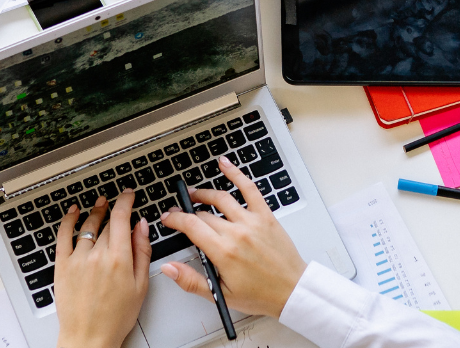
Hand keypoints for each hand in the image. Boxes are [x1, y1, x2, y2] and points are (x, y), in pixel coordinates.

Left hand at [55, 191, 150, 347]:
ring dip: (95, 213)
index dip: (126, 201)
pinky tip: (72, 212)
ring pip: (87, 226)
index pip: (122, 218)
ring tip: (99, 205)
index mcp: (119, 259)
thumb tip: (142, 228)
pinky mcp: (62, 265)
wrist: (88, 336)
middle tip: (118, 204)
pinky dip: (68, 220)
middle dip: (114, 211)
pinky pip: (63, 235)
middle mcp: (97, 255)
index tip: (128, 194)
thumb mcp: (140, 286)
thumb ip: (142, 252)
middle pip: (107, 224)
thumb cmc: (115, 317)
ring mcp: (77, 259)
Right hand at [158, 156, 306, 317]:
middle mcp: (237, 233)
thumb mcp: (220, 294)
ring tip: (194, 194)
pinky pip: (249, 189)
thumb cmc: (260, 294)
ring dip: (204, 193)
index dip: (175, 219)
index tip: (168, 219)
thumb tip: (169, 268)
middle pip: (203, 214)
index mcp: (224, 252)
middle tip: (179, 213)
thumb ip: (191, 280)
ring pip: (221, 198)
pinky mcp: (265, 216)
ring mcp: (252, 221)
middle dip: (187, 212)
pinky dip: (236, 174)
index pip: (190, 226)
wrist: (291, 290)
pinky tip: (225, 164)